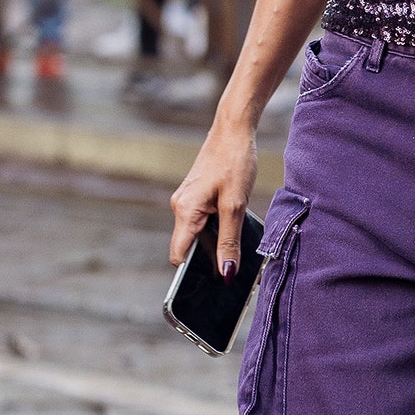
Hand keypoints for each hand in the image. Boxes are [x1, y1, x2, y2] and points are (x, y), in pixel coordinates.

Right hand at [170, 114, 257, 276]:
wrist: (235, 129)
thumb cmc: (234, 162)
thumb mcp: (236, 205)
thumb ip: (229, 240)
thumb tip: (226, 272)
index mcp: (185, 211)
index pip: (179, 255)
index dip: (192, 273)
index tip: (211, 285)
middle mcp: (180, 207)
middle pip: (188, 247)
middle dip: (206, 261)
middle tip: (231, 272)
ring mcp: (187, 201)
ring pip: (196, 235)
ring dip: (213, 244)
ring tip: (236, 250)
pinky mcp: (197, 196)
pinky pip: (202, 222)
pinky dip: (215, 230)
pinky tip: (233, 228)